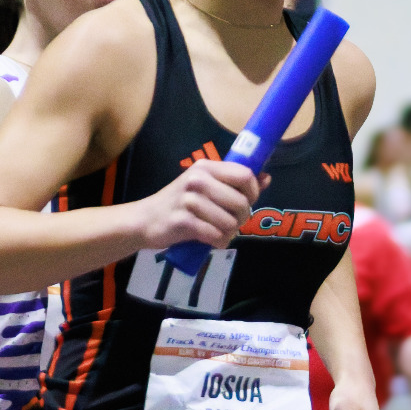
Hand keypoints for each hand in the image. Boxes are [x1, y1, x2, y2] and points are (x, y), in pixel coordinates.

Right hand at [137, 159, 263, 252]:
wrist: (144, 220)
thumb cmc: (178, 203)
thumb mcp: (204, 186)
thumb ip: (234, 182)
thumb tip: (266, 178)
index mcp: (204, 167)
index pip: (245, 175)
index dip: (253, 192)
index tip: (245, 201)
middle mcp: (197, 180)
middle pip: (242, 202)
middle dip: (241, 218)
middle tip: (228, 221)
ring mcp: (189, 200)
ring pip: (231, 223)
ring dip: (228, 233)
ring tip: (216, 230)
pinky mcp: (183, 221)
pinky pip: (216, 236)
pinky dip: (217, 242)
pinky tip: (207, 239)